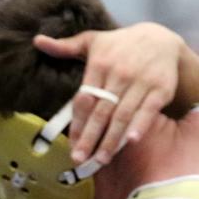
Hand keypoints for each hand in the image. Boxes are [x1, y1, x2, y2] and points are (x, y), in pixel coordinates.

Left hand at [34, 22, 182, 164]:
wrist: (161, 39)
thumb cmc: (121, 44)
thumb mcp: (93, 41)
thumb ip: (66, 46)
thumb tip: (37, 41)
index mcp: (100, 63)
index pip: (85, 99)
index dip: (78, 124)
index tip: (71, 144)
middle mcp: (119, 73)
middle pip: (102, 111)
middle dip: (90, 137)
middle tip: (80, 159)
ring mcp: (141, 81)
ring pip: (123, 115)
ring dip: (112, 139)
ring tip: (101, 159)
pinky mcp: (160, 88)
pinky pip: (148, 110)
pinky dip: (140, 125)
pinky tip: (131, 141)